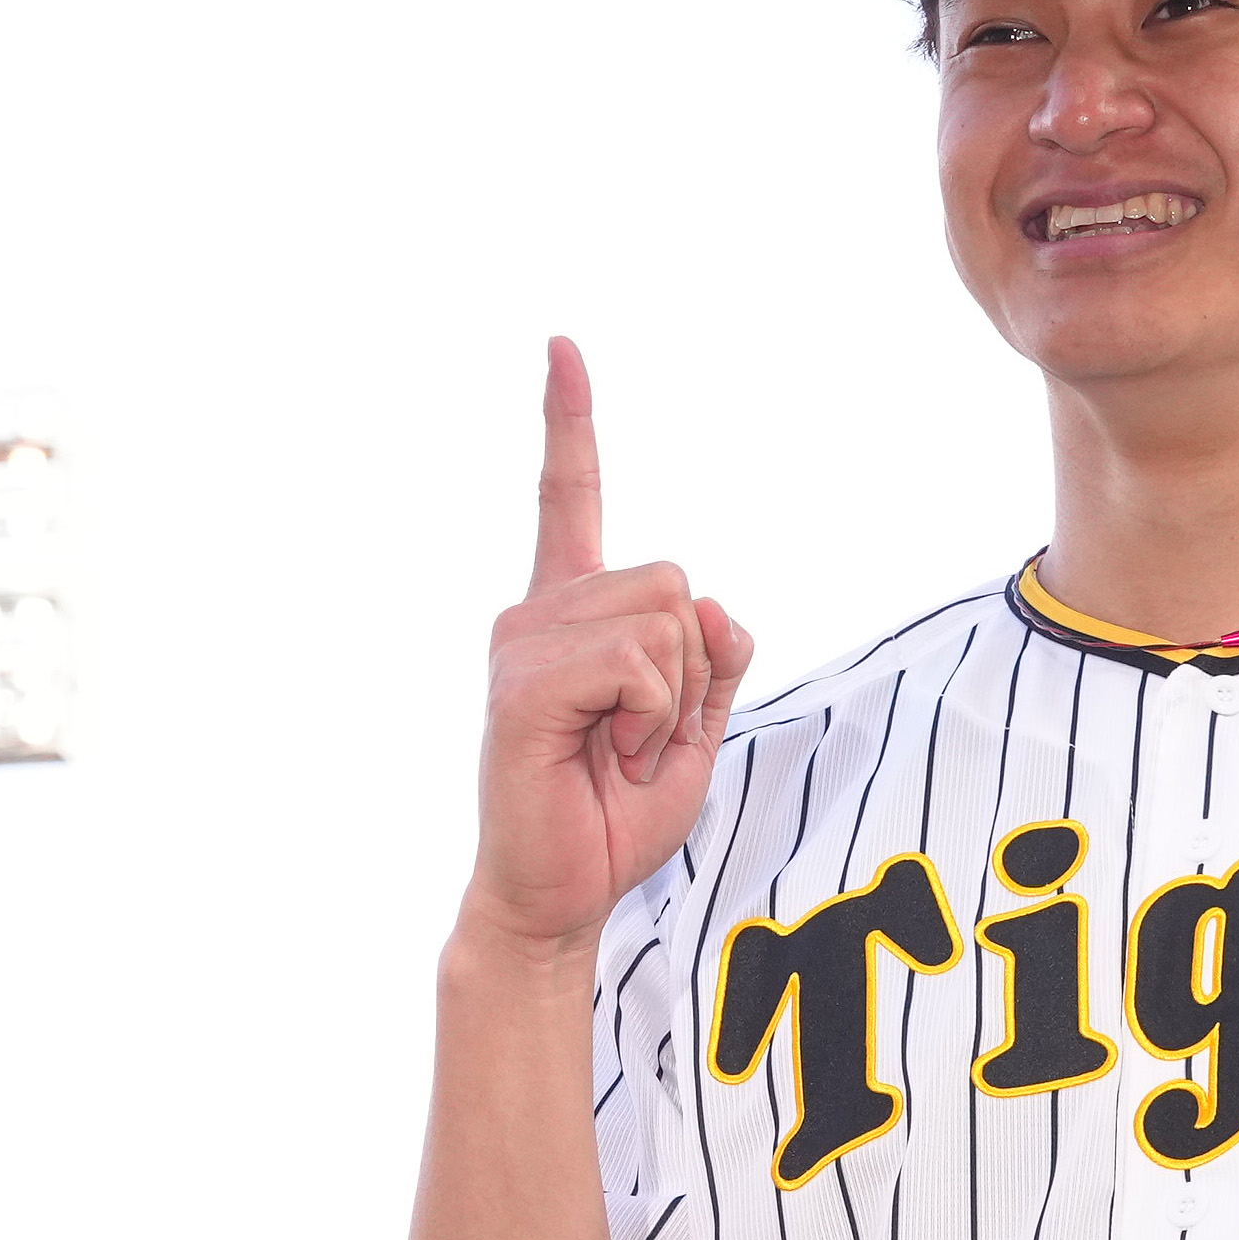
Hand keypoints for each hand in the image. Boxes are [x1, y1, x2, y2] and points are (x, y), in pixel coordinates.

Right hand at [464, 339, 755, 963]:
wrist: (557, 894)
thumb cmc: (614, 815)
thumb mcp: (695, 730)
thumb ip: (716, 662)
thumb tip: (716, 605)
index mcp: (573, 614)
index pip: (571, 498)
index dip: (568, 422)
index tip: (560, 346)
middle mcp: (536, 612)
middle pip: (674, 581)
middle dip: (693, 668)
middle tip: (639, 736)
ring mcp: (521, 643)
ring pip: (664, 619)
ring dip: (672, 701)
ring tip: (619, 751)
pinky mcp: (523, 685)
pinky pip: (639, 664)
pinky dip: (653, 719)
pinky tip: (606, 756)